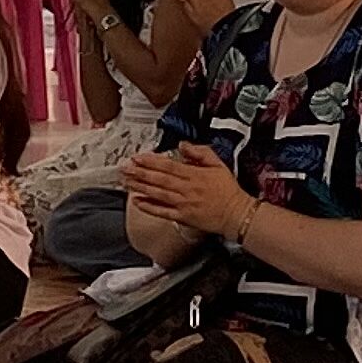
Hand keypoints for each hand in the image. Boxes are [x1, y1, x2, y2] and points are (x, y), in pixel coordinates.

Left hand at [120, 140, 251, 238]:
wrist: (236, 213)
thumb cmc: (228, 190)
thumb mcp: (218, 164)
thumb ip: (200, 152)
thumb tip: (183, 146)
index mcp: (193, 175)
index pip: (168, 165)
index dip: (150, 161)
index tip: (137, 157)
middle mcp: (186, 189)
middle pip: (159, 179)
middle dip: (140, 173)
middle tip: (125, 168)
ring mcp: (183, 204)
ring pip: (157, 194)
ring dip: (140, 187)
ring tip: (126, 181)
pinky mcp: (183, 217)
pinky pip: (162, 212)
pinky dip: (149, 207)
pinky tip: (137, 201)